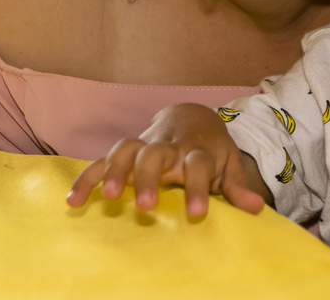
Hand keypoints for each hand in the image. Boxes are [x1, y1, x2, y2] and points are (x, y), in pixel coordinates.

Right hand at [66, 103, 266, 216]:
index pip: (199, 165)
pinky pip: (102, 159)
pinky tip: (73, 200)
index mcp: (197, 150)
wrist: (193, 117)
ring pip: (127, 148)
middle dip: (148, 177)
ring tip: (107, 196)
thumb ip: (238, 186)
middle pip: (156, 153)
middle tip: (145, 205)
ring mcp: (145, 144)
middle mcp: (169, 145)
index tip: (197, 213)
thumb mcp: (228, 165)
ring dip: (115, 170)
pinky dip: (86, 176)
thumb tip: (257, 208)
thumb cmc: (211, 149)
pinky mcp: (127, 150)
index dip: (198, 187)